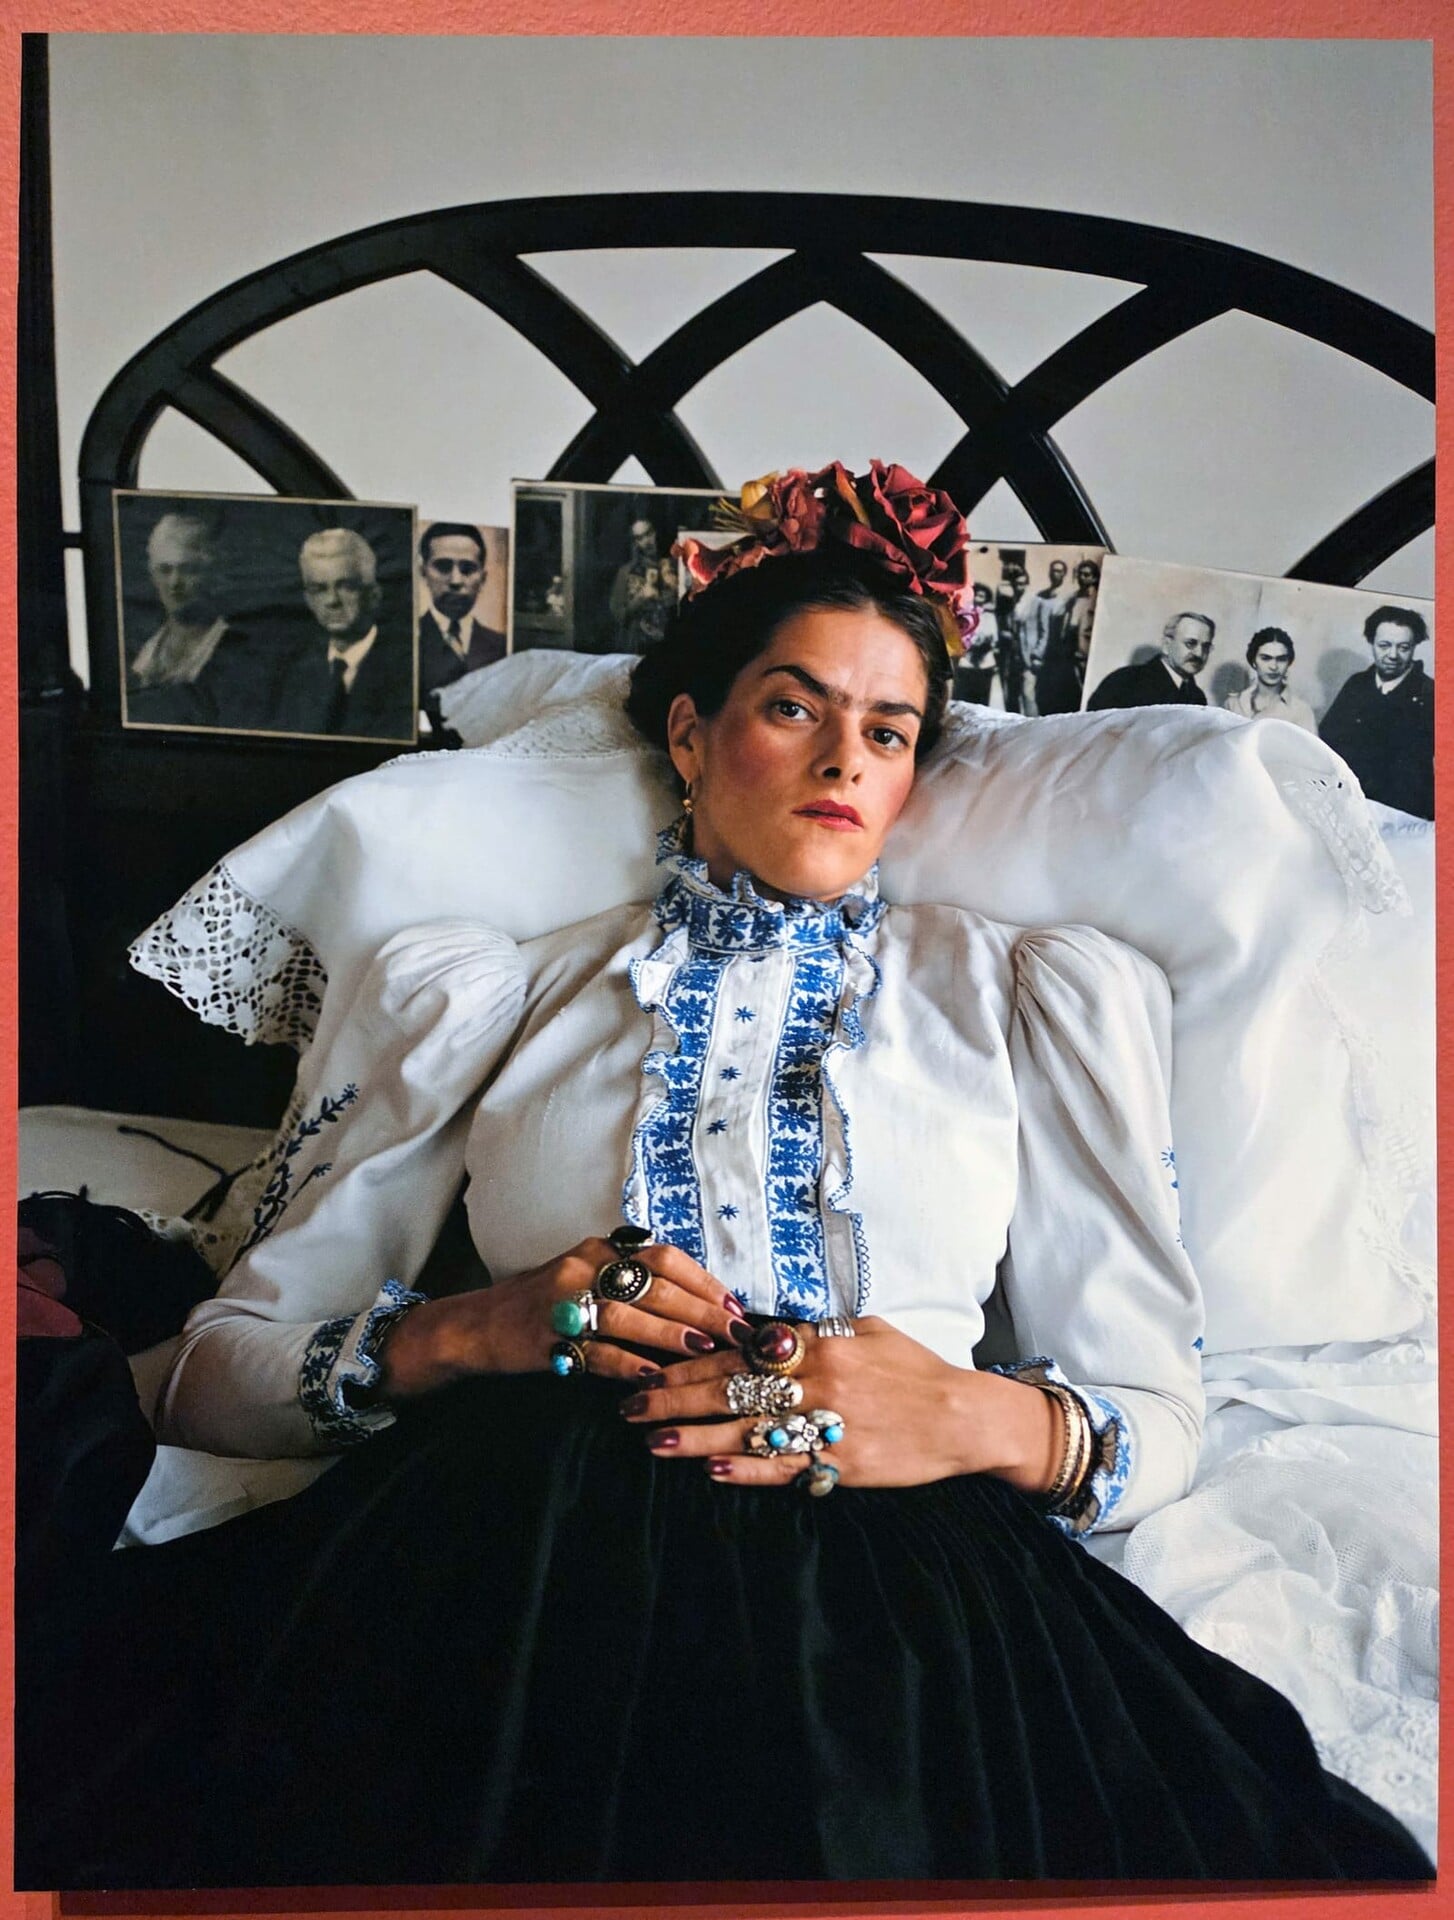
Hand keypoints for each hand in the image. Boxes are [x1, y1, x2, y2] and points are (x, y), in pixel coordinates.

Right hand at [381, 1240, 753, 1396]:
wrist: (477, 1326)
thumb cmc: (544, 1304)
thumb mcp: (589, 1277)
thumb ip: (634, 1282)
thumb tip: (699, 1303)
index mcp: (601, 1249)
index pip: (665, 1257)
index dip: (704, 1282)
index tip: (735, 1308)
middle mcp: (585, 1266)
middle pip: (656, 1284)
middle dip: (702, 1310)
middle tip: (736, 1335)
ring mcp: (563, 1302)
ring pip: (628, 1315)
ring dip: (670, 1333)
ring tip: (705, 1351)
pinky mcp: (546, 1338)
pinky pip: (595, 1352)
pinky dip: (628, 1364)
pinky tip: (654, 1378)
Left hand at [619, 1316, 1060, 1492]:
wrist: (963, 1416)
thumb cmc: (912, 1369)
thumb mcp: (865, 1331)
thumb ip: (811, 1332)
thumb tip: (759, 1329)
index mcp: (821, 1344)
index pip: (741, 1347)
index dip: (691, 1356)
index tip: (652, 1361)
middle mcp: (819, 1381)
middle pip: (731, 1386)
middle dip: (674, 1395)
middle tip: (630, 1403)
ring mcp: (830, 1425)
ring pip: (747, 1429)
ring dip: (694, 1436)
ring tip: (651, 1440)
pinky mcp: (843, 1464)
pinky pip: (785, 1467)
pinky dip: (746, 1469)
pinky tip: (709, 1470)